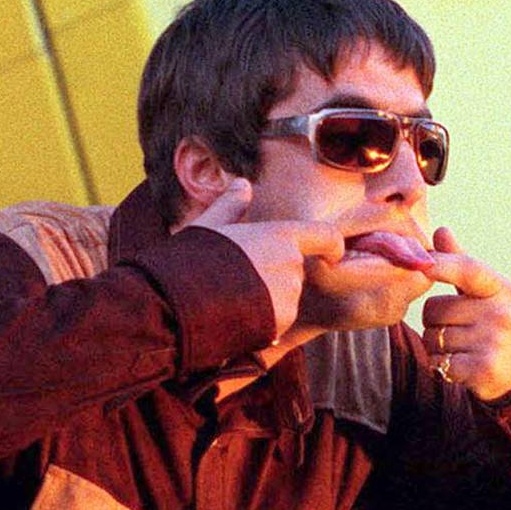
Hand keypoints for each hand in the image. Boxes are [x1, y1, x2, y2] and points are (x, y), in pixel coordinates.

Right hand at [185, 178, 343, 338]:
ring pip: (286, 297)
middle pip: (295, 270)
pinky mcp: (280, 325)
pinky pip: (277, 321)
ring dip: (268, 299)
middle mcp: (291, 265)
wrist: (177, 305)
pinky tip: (235, 316)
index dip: (333, 245)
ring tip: (233, 297)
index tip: (333, 253)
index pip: (326, 236)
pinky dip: (263, 321)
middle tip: (239, 279)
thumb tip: (242, 184)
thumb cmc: (190, 260)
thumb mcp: (209, 227)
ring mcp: (288, 297)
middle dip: (275, 274)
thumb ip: (231, 207)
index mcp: (280, 236)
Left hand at [421, 227, 510, 401]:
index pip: (468, 269)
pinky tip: (457, 365)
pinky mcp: (484, 370)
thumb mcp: (484, 292)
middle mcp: (500, 314)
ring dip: (435, 345)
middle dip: (434, 320)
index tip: (423, 263)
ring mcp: (494, 343)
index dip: (443, 264)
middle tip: (455, 328)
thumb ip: (460, 263)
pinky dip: (439, 366)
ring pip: (433, 338)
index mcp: (500, 289)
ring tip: (458, 347)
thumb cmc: (493, 322)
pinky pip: (439, 362)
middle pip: (436, 309)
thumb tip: (441, 231)